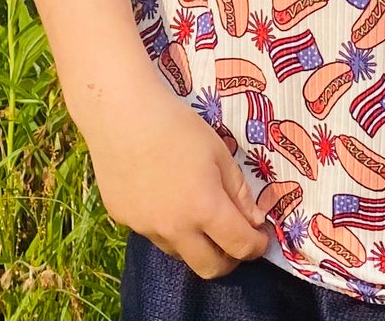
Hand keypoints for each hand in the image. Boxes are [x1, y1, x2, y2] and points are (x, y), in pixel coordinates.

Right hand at [86, 66, 271, 278]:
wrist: (123, 115)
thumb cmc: (178, 126)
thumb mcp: (219, 152)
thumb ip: (238, 192)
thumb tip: (253, 221)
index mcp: (204, 209)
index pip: (239, 247)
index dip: (256, 246)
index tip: (261, 239)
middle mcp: (175, 229)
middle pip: (209, 269)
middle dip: (229, 260)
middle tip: (235, 239)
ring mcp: (146, 229)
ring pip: (179, 252)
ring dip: (196, 243)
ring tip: (196, 213)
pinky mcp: (123, 221)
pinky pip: (153, 233)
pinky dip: (167, 226)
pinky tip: (162, 195)